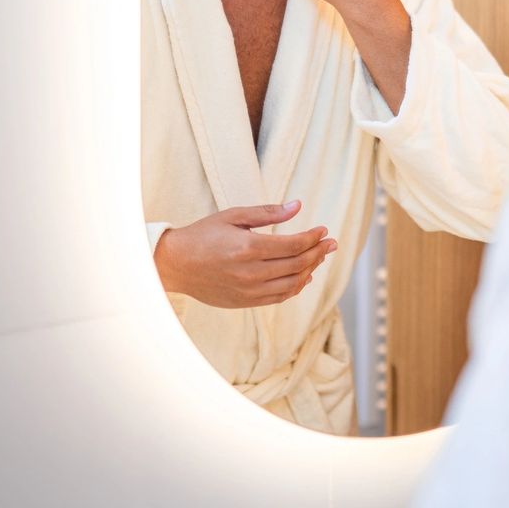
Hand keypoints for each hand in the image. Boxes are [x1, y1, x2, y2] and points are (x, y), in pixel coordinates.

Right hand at [154, 200, 338, 308]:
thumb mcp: (233, 216)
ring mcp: (249, 290)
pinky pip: (280, 297)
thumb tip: (297, 206)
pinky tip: (304, 276)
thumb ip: (267, 212)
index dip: (313, 238)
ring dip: (311, 270)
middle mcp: (251, 272)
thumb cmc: (204, 235)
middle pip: (297, 264)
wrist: (177, 265)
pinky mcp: (246, 302)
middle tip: (331, 244)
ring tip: (320, 258)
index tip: (324, 231)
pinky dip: (296, 287)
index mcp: (248, 248)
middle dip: (318, 252)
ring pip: (293, 283)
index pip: (293, 245)